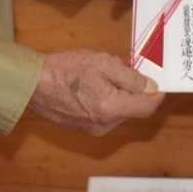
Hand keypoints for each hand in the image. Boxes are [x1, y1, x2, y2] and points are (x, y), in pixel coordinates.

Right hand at [28, 49, 163, 134]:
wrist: (32, 84)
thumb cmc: (65, 70)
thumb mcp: (103, 63)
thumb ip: (130, 77)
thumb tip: (151, 87)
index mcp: (111, 108)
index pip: (147, 107)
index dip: (157, 93)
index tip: (160, 80)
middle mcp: (104, 124)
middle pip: (133, 109)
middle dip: (134, 89)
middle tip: (127, 67)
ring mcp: (93, 128)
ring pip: (119, 111)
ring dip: (120, 93)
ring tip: (106, 72)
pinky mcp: (83, 127)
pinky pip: (105, 114)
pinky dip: (107, 99)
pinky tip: (95, 83)